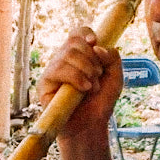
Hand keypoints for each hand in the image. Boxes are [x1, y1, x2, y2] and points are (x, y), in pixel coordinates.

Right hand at [37, 30, 122, 144]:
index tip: (94, 42)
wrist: (90, 127)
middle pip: (74, 42)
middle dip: (91, 58)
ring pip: (66, 54)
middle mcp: (63, 60)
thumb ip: (112, 58)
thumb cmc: (100, 103)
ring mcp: (52, 71)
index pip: (76, 34)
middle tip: (98, 76)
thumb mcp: (115, 78)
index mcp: (78, 56)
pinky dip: (75, 77)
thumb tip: (96, 46)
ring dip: (85, 69)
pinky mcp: (44, 84)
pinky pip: (57, 70)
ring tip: (92, 87)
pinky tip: (84, 89)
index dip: (85, 33)